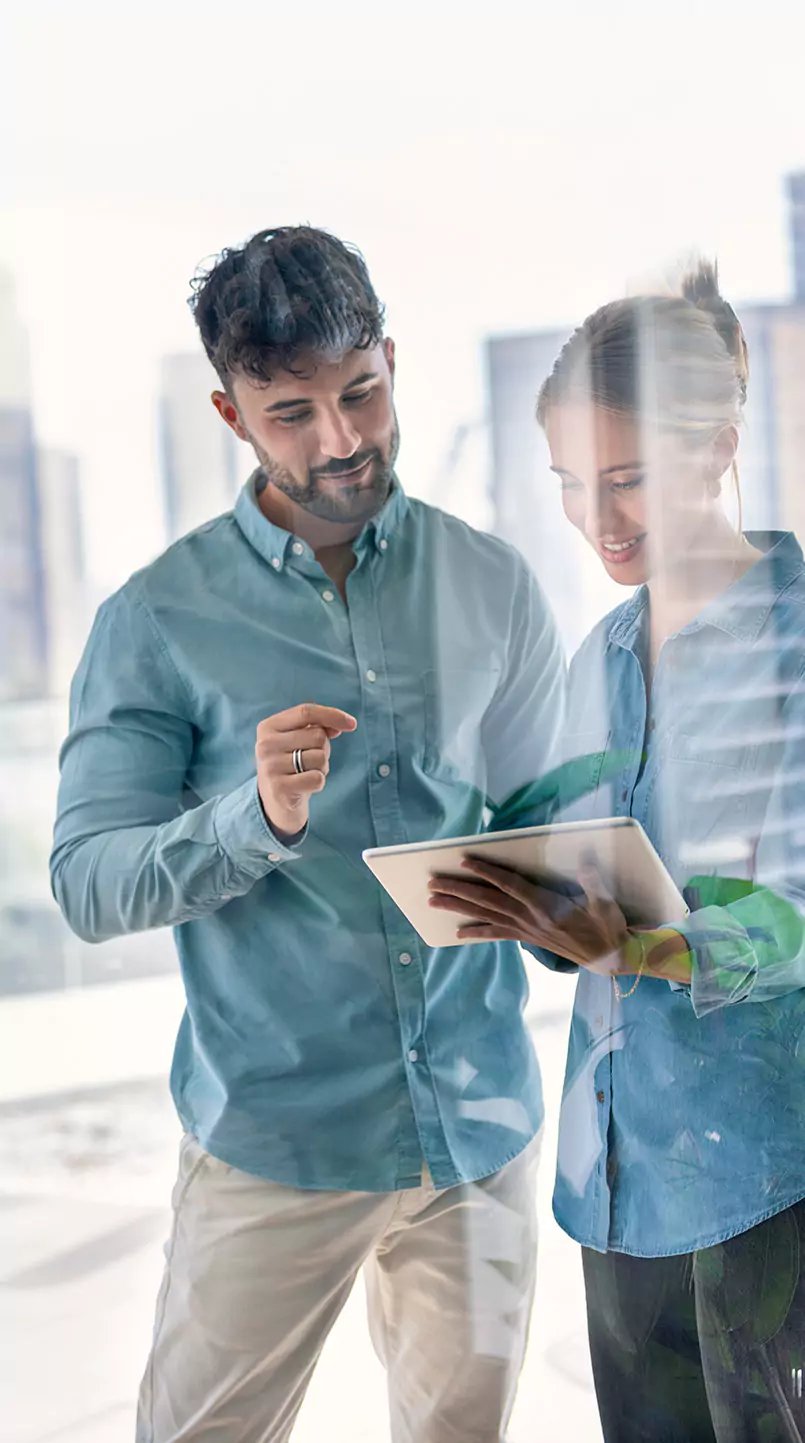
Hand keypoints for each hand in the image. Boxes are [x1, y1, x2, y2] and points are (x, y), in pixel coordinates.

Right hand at [255, 703, 356, 838]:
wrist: (275, 800)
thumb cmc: (292, 763)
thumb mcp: (300, 740)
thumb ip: (319, 727)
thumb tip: (344, 723)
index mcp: (268, 727)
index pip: (305, 712)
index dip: (332, 715)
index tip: (352, 724)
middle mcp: (265, 745)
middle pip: (317, 736)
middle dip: (324, 749)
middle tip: (309, 761)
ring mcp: (270, 767)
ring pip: (320, 758)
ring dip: (322, 767)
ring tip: (306, 773)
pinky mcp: (279, 788)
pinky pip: (317, 778)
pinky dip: (319, 783)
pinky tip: (305, 786)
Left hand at [428, 854, 634, 972]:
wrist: (610, 957)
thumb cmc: (607, 926)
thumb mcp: (605, 903)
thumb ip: (592, 881)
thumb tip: (586, 857)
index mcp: (546, 905)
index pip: (509, 884)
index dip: (486, 871)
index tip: (464, 859)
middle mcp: (530, 918)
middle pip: (487, 900)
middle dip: (458, 890)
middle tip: (431, 883)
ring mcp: (526, 930)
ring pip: (485, 916)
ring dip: (458, 908)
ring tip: (433, 901)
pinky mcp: (528, 938)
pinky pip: (496, 934)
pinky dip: (476, 932)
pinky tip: (458, 933)